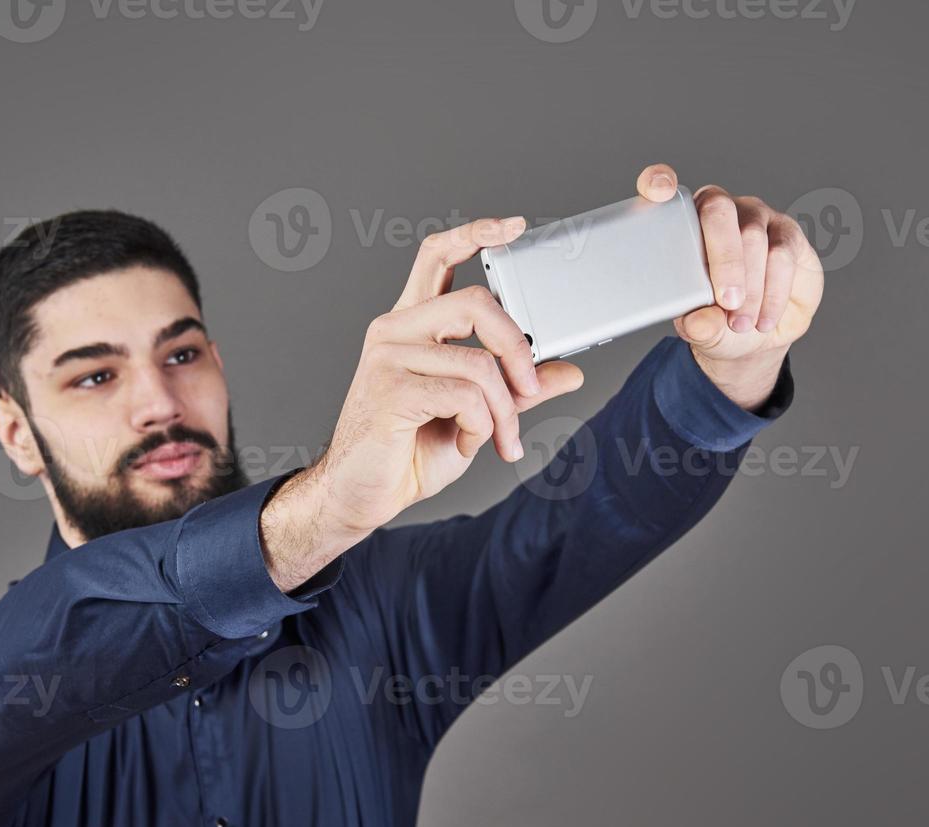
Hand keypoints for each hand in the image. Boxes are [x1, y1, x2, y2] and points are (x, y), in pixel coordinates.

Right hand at [260, 219, 583, 589]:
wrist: (360, 496)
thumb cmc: (406, 453)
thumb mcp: (475, 415)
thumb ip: (515, 388)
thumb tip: (568, 371)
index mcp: (410, 325)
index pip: (436, 256)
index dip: (475, 233)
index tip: (513, 227)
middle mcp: (395, 331)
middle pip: (474, 302)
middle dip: (517, 347)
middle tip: (532, 388)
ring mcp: (388, 358)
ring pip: (478, 363)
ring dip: (505, 411)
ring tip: (501, 440)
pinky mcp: (391, 390)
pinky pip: (465, 396)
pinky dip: (483, 427)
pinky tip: (470, 445)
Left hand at [636, 164, 824, 411]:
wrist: (760, 333)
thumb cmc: (719, 321)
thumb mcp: (701, 330)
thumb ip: (697, 325)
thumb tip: (697, 322)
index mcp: (682, 224)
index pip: (663, 188)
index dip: (659, 182)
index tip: (657, 191)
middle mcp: (719, 211)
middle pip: (719, 212)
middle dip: (724, 259)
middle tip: (727, 301)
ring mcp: (755, 217)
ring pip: (754, 237)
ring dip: (752, 287)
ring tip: (741, 324)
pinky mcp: (788, 232)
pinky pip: (783, 254)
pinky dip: (773, 292)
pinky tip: (763, 319)